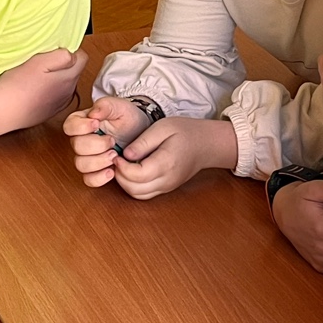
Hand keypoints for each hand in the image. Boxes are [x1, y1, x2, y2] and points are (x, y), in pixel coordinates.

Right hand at [0, 48, 88, 131]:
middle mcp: (68, 93)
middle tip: (42, 61)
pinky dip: (47, 90)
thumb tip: (72, 53)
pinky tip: (32, 89)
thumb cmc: (19, 84)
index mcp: (69, 79)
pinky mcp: (47, 112)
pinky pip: (54, 96)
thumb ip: (62, 55)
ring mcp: (58, 104)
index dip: (71, 50)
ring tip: (35, 76)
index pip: (83, 58)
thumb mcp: (40, 61)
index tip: (55, 49)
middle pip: (73, 71)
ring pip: (64, 84)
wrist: (2, 110)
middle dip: (63, 64)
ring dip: (55, 77)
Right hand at [63, 95, 153, 187]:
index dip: (81, 127)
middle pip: (76, 147)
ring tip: (115, 155)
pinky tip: (112, 171)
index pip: (69, 127)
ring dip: (99, 161)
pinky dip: (99, 178)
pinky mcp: (96, 171)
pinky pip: (89, 180)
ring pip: (81, 165)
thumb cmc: (128, 118)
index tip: (96, 124)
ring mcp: (87, 157)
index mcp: (82, 122)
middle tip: (112, 141)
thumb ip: (105, 106)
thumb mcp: (119, 106)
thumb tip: (93, 113)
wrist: (142, 132)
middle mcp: (81, 140)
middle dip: (97, 145)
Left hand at [111, 116, 237, 199]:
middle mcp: (167, 180)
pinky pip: (144, 194)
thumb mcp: (163, 127)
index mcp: (166, 163)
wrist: (207, 145)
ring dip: (125, 183)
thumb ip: (143, 142)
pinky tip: (131, 171)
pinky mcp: (165, 188)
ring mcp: (167, 187)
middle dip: (120, 176)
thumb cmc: (186, 132)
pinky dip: (133, 186)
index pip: (136, 175)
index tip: (116, 155)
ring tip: (123, 165)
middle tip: (116, 159)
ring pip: (138, 195)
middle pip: (134, 189)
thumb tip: (126, 155)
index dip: (121, 167)